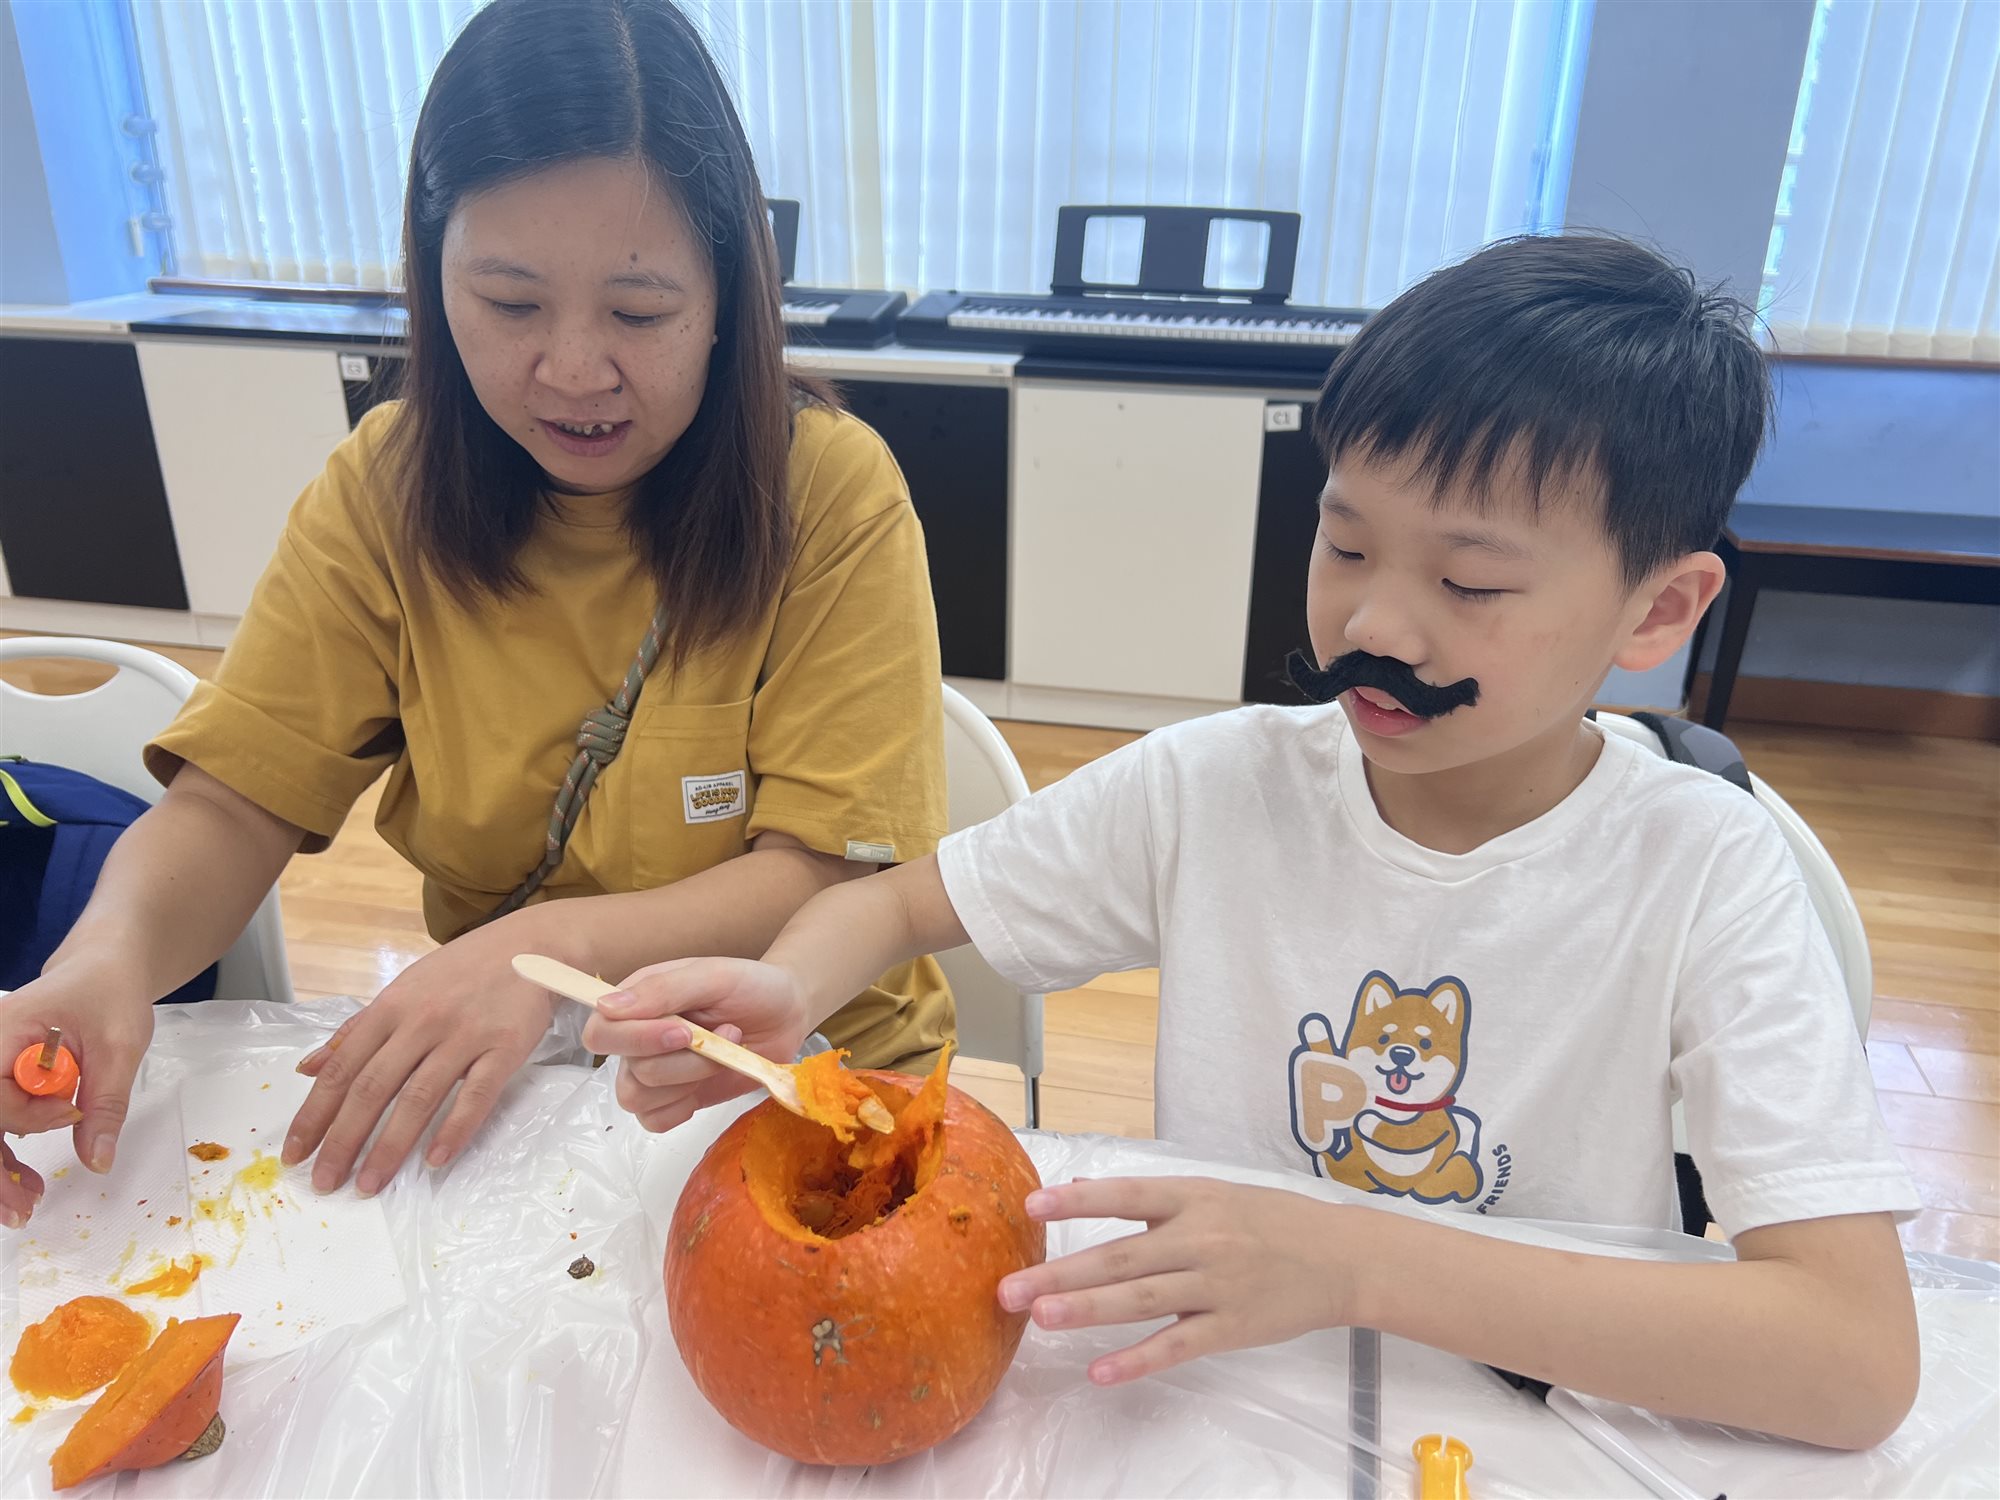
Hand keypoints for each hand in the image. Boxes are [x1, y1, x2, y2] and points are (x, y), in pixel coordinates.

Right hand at [0, 965, 155, 1198]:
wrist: (105, 970)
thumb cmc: (110, 993)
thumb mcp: (120, 1045)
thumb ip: (106, 1103)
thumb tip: (97, 1161)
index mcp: (1, 1031)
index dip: (27, 1115)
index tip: (70, 1116)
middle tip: (21, 1209)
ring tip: (25, 1205)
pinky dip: (4, 1155)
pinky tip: (24, 1182)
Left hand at [286, 917, 557, 1194]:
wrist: (530, 947)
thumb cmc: (462, 970)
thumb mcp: (403, 988)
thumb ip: (356, 1029)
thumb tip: (308, 1068)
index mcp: (391, 1007)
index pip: (343, 1069)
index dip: (315, 1114)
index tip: (295, 1153)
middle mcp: (422, 1022)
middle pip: (373, 1088)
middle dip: (343, 1140)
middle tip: (324, 1182)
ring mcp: (464, 1035)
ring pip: (418, 1097)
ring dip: (390, 1146)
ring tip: (368, 1184)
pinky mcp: (504, 1048)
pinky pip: (476, 1095)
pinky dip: (454, 1129)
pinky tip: (435, 1160)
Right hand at [582, 958, 811, 1131]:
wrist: (787, 1013)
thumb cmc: (751, 986)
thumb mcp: (714, 975)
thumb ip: (663, 989)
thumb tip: (606, 1005)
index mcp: (638, 1002)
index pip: (602, 1031)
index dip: (634, 1039)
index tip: (682, 1031)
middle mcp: (638, 1039)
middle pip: (626, 1069)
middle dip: (678, 1062)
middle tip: (725, 1036)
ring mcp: (656, 1072)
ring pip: (640, 1097)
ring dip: (690, 1079)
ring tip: (727, 1054)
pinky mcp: (675, 1099)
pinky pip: (655, 1121)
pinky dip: (682, 1109)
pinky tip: (708, 1085)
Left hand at [995, 1177, 1358, 1385]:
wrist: (1340, 1256)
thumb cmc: (1269, 1221)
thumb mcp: (1213, 1194)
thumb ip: (1152, 1204)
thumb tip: (1083, 1191)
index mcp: (1193, 1197)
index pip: (1126, 1196)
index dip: (1078, 1201)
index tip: (1032, 1207)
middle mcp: (1201, 1237)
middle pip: (1121, 1256)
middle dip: (1060, 1273)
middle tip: (1009, 1289)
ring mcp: (1216, 1285)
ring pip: (1141, 1299)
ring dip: (1087, 1309)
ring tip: (1040, 1317)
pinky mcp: (1232, 1327)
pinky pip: (1177, 1345)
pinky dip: (1138, 1359)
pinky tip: (1100, 1370)